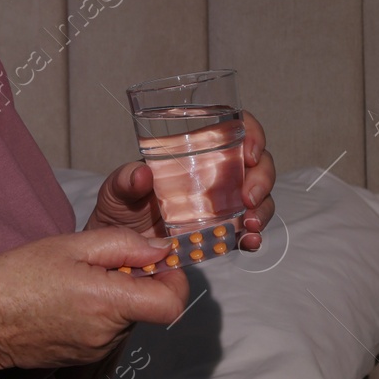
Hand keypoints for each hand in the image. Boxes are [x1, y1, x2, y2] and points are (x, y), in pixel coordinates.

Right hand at [0, 227, 189, 373]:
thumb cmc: (18, 276)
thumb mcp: (71, 245)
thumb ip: (124, 245)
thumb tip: (162, 251)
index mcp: (109, 303)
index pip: (172, 304)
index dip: (174, 280)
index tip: (155, 261)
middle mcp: (109, 335)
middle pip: (149, 307)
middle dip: (136, 281)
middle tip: (97, 263)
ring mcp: (96, 351)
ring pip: (127, 318)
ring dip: (115, 298)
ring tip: (74, 282)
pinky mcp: (83, 359)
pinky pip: (107, 331)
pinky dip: (99, 313)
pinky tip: (66, 300)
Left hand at [85, 110, 277, 252]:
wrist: (119, 249)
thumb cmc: (119, 208)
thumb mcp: (116, 189)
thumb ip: (125, 180)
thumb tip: (142, 174)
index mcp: (194, 151)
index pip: (233, 129)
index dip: (251, 133)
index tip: (249, 153)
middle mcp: (215, 174)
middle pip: (256, 164)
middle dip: (262, 178)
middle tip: (249, 197)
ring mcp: (222, 203)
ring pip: (259, 197)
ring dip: (262, 210)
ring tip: (249, 225)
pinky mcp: (222, 232)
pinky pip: (247, 231)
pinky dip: (253, 236)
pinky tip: (248, 241)